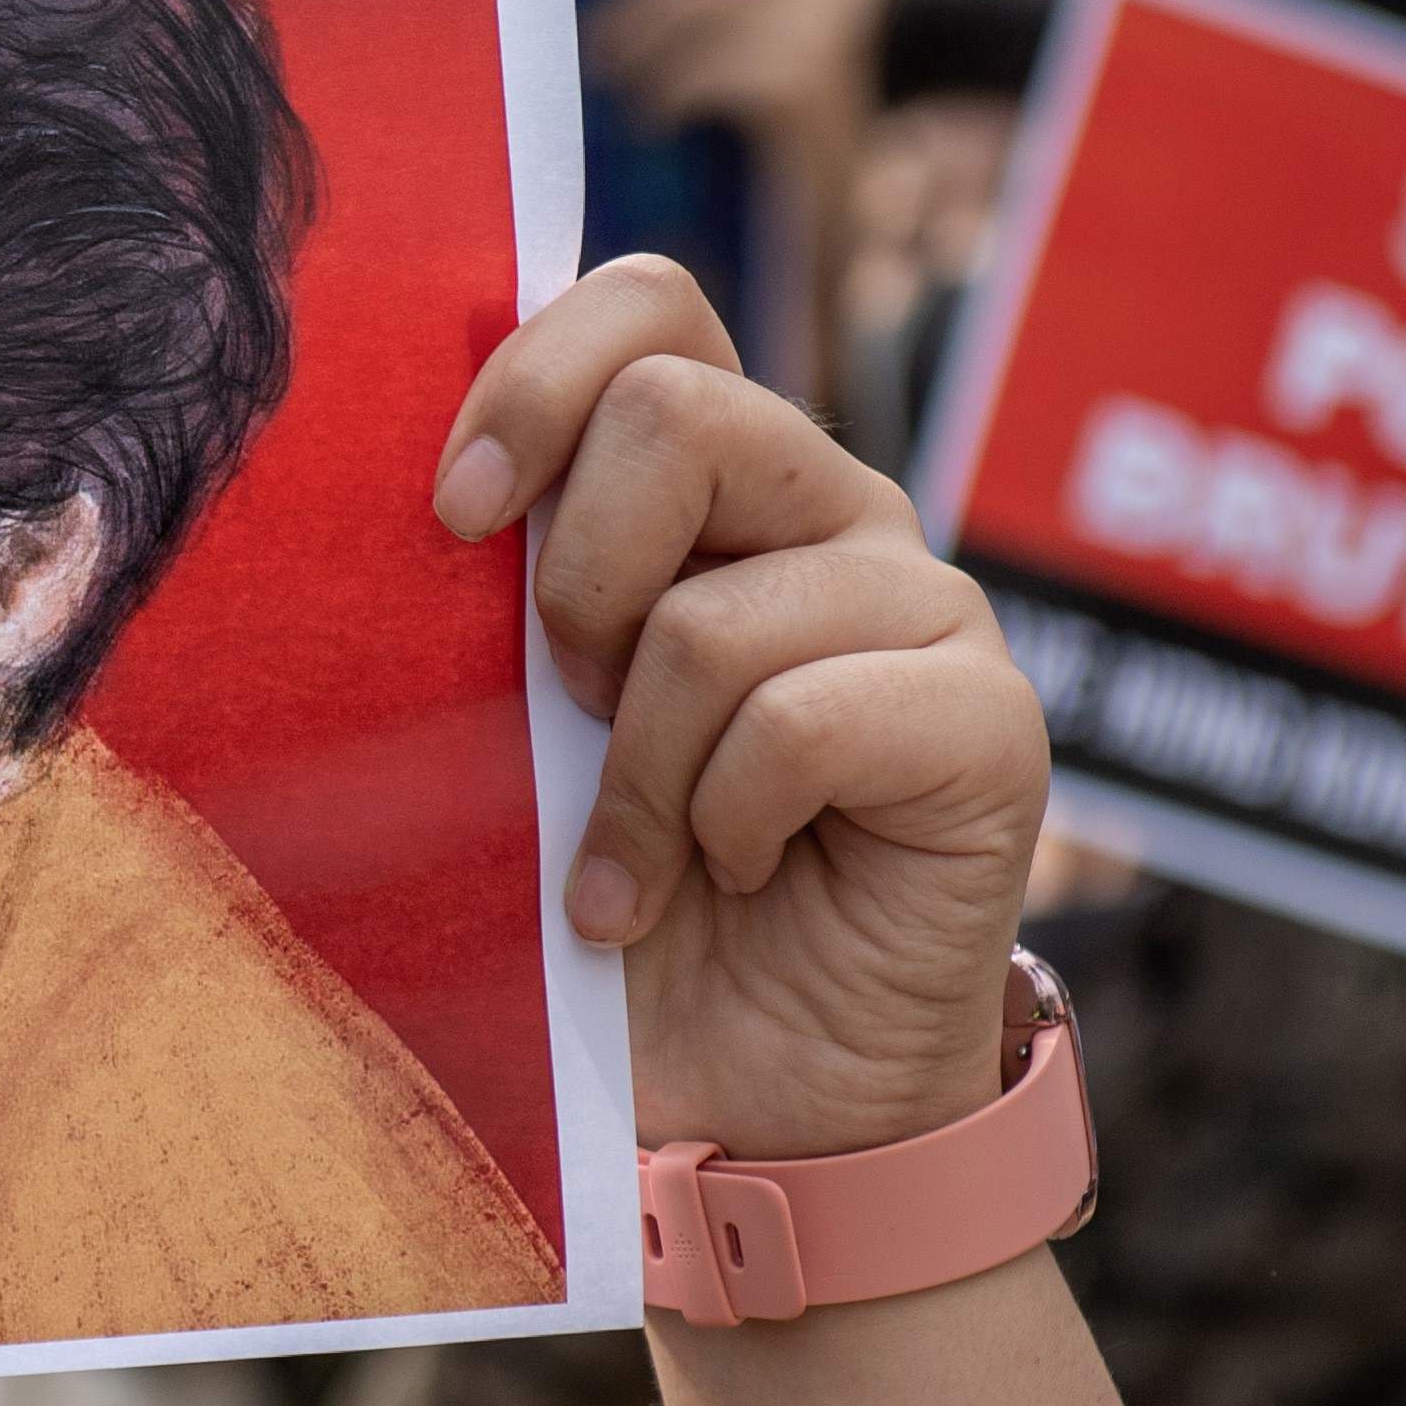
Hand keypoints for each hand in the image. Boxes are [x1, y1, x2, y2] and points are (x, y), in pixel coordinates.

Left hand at [433, 258, 1041, 1158]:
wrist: (742, 1102)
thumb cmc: (609, 908)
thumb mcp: (513, 735)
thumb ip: (493, 605)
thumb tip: (416, 508)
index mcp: (717, 485)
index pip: (651, 302)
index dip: (537, 375)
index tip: (455, 517)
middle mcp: (833, 514)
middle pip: (682, 409)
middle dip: (575, 580)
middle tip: (568, 712)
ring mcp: (926, 611)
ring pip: (719, 613)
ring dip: (637, 770)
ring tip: (640, 864)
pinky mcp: (989, 724)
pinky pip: (806, 721)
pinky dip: (724, 826)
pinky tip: (731, 882)